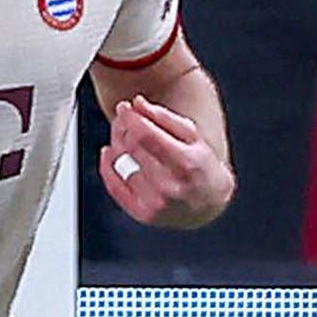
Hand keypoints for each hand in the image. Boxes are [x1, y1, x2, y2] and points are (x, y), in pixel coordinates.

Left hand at [99, 96, 231, 226]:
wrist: (209, 204)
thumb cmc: (202, 166)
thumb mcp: (193, 136)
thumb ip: (164, 117)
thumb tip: (137, 103)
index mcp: (185, 163)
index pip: (144, 134)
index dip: (130, 117)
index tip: (125, 108)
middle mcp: (169, 187)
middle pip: (130, 147)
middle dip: (122, 126)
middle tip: (122, 117)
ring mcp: (154, 204)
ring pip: (119, 163)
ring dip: (116, 144)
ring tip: (123, 136)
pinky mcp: (142, 214)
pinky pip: (113, 186)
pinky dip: (107, 166)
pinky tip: (111, 153)